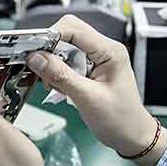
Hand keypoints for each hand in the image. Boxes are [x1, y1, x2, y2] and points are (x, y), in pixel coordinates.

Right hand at [25, 16, 166, 165]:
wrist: (132, 137)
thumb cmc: (120, 120)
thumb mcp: (87, 98)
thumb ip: (61, 75)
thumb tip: (36, 58)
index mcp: (109, 51)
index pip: (73, 28)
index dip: (50, 36)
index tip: (34, 52)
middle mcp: (104, 49)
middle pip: (67, 33)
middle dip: (49, 49)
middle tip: (40, 68)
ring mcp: (97, 58)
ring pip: (64, 47)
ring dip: (52, 63)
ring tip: (54, 84)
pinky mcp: (90, 68)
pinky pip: (67, 61)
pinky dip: (58, 72)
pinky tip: (60, 87)